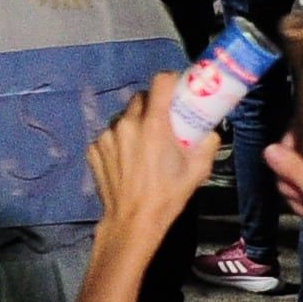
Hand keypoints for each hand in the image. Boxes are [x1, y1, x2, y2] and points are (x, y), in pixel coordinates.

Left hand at [83, 76, 220, 236]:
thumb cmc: (168, 195)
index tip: (177, 88)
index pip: (160, 82)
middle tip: (162, 122)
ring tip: (142, 145)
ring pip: (123, 118)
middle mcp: (127, 124)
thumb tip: (209, 130)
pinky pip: (109, 136)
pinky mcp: (93, 149)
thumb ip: (207, 143)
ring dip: (133, 125)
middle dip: (152, 105)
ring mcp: (106, 136)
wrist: (133, 221)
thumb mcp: (198, 170)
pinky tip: (126, 160)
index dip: (170, 81)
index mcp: (153, 124)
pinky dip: (118, 142)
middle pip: (140, 98)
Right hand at [263, 128, 302, 264]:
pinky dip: (301, 200)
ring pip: (291, 173)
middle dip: (291, 180)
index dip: (286, 151)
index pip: (296, 132)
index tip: (289, 173)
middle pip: (290, 154)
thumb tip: (268, 149)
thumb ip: (293, 169)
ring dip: (296, 194)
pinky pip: (297, 185)